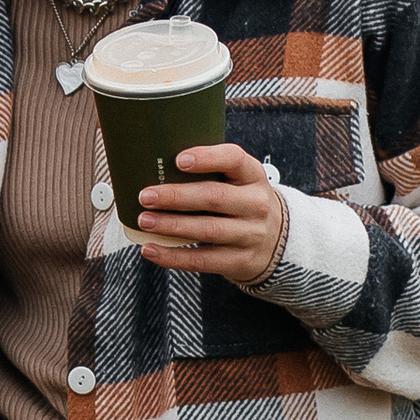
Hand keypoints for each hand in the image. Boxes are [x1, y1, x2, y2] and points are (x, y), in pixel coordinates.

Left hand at [135, 142, 288, 285]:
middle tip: (146, 196)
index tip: (178, 160)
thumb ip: (209, 172)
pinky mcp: (239, 260)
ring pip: (207, 229)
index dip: (207, 158)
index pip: (234, 160)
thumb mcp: (237, 181)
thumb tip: (155, 168)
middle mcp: (256, 204)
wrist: (275, 240)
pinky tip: (150, 250)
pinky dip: (173, 256)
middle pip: (214, 197)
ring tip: (145, 221)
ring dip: (171, 225)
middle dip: (176, 196)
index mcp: (252, 175)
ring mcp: (250, 234)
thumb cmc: (240, 202)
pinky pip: (202, 259)